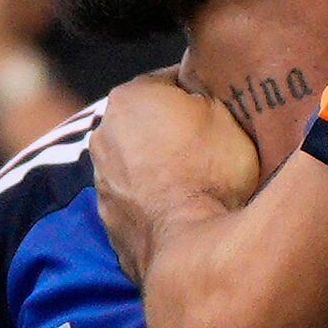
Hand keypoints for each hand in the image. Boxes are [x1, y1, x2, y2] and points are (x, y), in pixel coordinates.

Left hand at [88, 67, 258, 281]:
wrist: (194, 246)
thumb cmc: (212, 171)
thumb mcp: (226, 113)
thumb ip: (207, 93)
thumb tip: (204, 92)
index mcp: (129, 96)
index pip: (171, 81)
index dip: (202, 95)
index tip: (222, 111)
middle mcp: (104, 134)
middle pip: (149, 122)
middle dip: (175, 130)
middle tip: (212, 146)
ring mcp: (101, 180)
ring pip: (138, 161)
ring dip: (161, 166)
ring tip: (198, 182)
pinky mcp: (108, 220)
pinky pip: (136, 199)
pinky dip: (154, 201)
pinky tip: (182, 209)